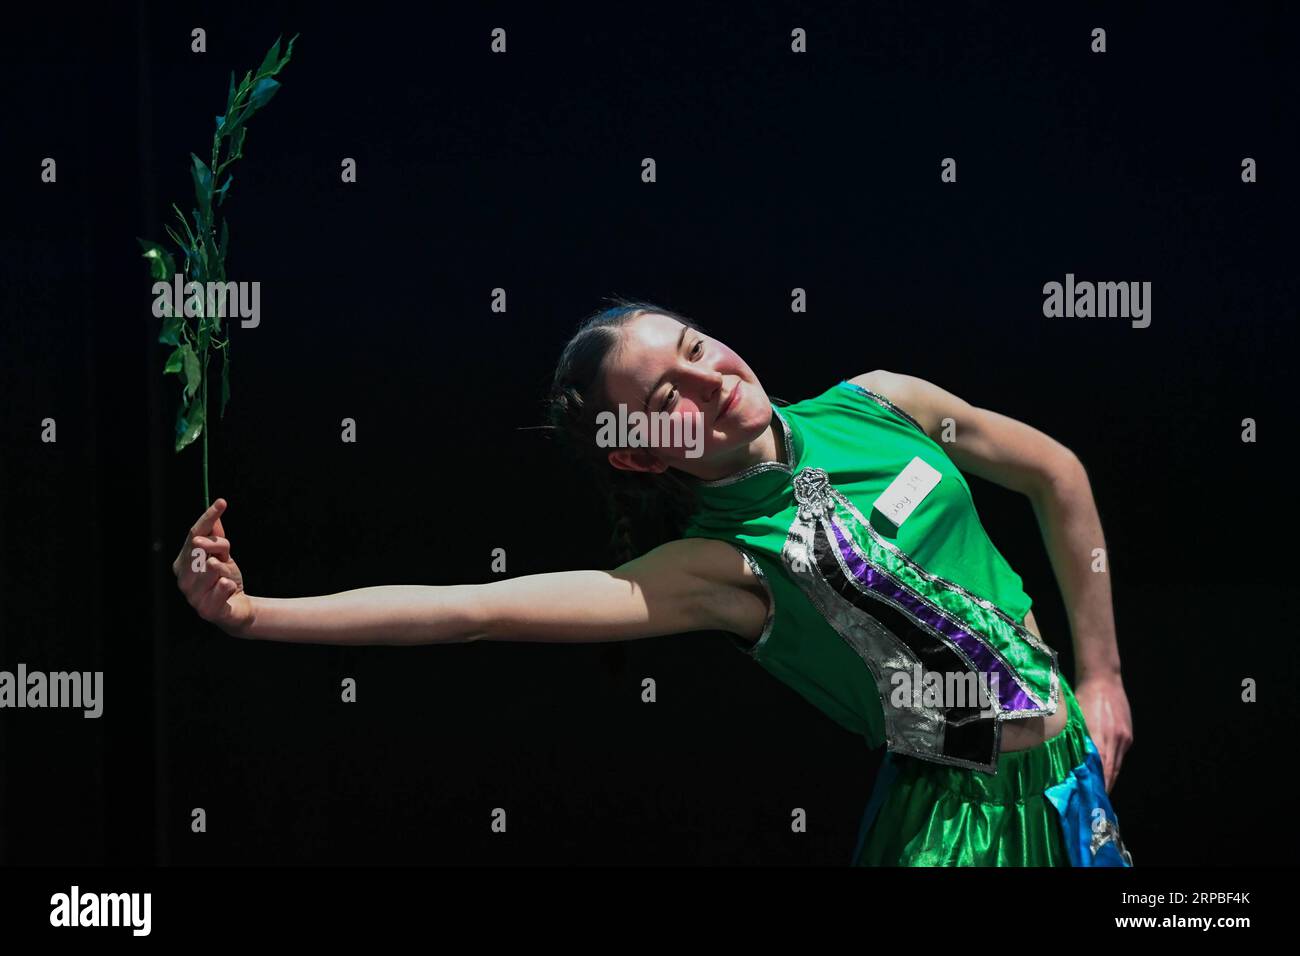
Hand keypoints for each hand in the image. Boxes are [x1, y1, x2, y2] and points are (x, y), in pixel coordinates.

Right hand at [173, 498, 254, 636]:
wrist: (237, 607)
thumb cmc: (225, 578)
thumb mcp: (221, 554)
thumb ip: (216, 535)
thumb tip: (216, 508)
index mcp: (182, 563)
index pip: (194, 534)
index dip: (207, 518)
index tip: (221, 503)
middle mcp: (183, 579)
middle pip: (201, 547)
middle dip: (219, 546)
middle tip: (224, 555)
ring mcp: (192, 596)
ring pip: (212, 566)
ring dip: (225, 568)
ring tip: (225, 576)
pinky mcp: (207, 610)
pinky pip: (222, 587)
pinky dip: (229, 584)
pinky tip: (229, 588)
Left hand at [1074, 671, 1132, 792]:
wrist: (1102, 678)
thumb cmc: (1081, 696)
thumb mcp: (1074, 718)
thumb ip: (1075, 740)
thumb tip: (1070, 762)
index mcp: (1099, 736)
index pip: (1099, 769)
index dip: (1096, 786)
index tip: (1090, 799)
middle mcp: (1114, 739)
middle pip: (1110, 771)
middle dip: (1103, 788)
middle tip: (1094, 803)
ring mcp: (1123, 738)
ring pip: (1116, 765)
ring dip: (1108, 780)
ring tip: (1099, 794)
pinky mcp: (1127, 735)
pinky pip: (1120, 756)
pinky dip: (1112, 766)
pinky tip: (1106, 774)